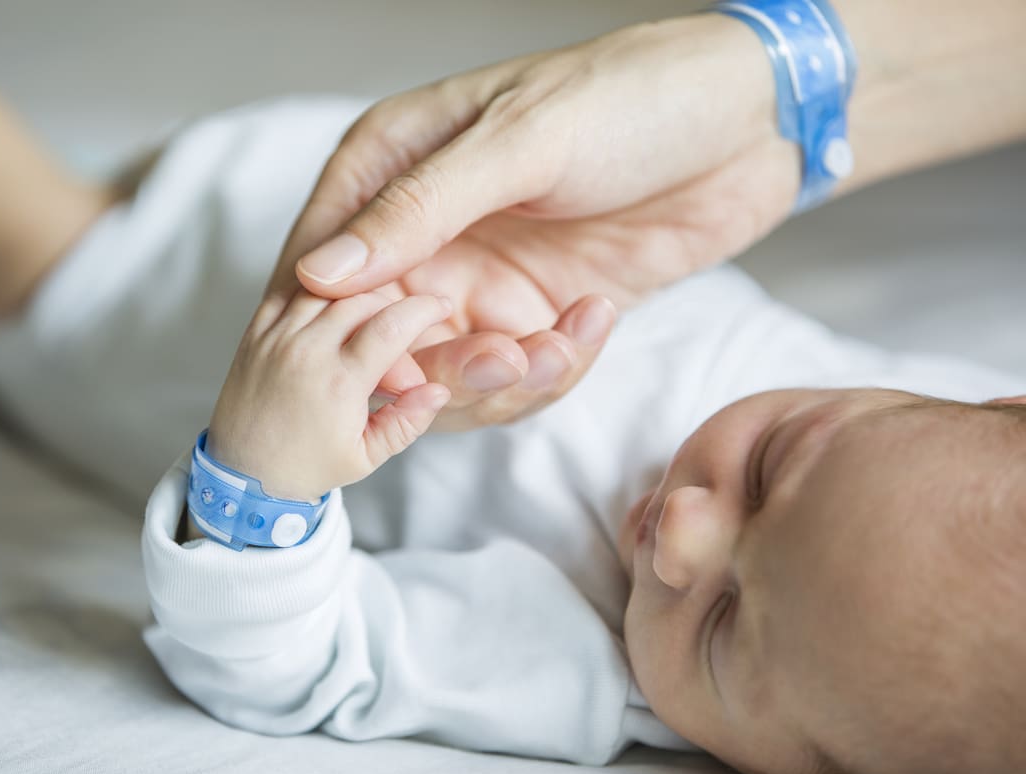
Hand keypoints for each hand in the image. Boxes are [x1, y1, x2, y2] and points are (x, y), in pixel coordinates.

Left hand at [206, 290, 452, 502]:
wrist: (242, 474)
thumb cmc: (306, 467)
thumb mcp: (366, 456)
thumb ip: (408, 421)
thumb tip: (439, 391)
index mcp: (337, 384)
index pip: (392, 325)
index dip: (424, 309)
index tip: (439, 308)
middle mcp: (304, 353)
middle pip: (362, 299)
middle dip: (393, 305)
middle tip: (404, 326)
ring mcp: (276, 339)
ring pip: (327, 288)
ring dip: (357, 295)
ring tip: (372, 316)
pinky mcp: (255, 334)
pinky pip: (289, 291)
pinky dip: (318, 291)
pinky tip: (333, 306)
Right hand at [265, 13, 798, 429]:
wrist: (749, 123)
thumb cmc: (632, 97)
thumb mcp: (521, 142)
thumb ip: (420, 208)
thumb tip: (321, 273)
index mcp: (394, 166)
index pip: (322, 263)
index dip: (334, 328)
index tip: (374, 367)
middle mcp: (427, 231)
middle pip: (382, 337)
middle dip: (437, 370)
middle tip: (501, 361)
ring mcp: (483, 276)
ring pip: (450, 372)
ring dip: (504, 378)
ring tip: (560, 343)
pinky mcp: (538, 311)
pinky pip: (520, 374)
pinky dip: (555, 368)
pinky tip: (596, 317)